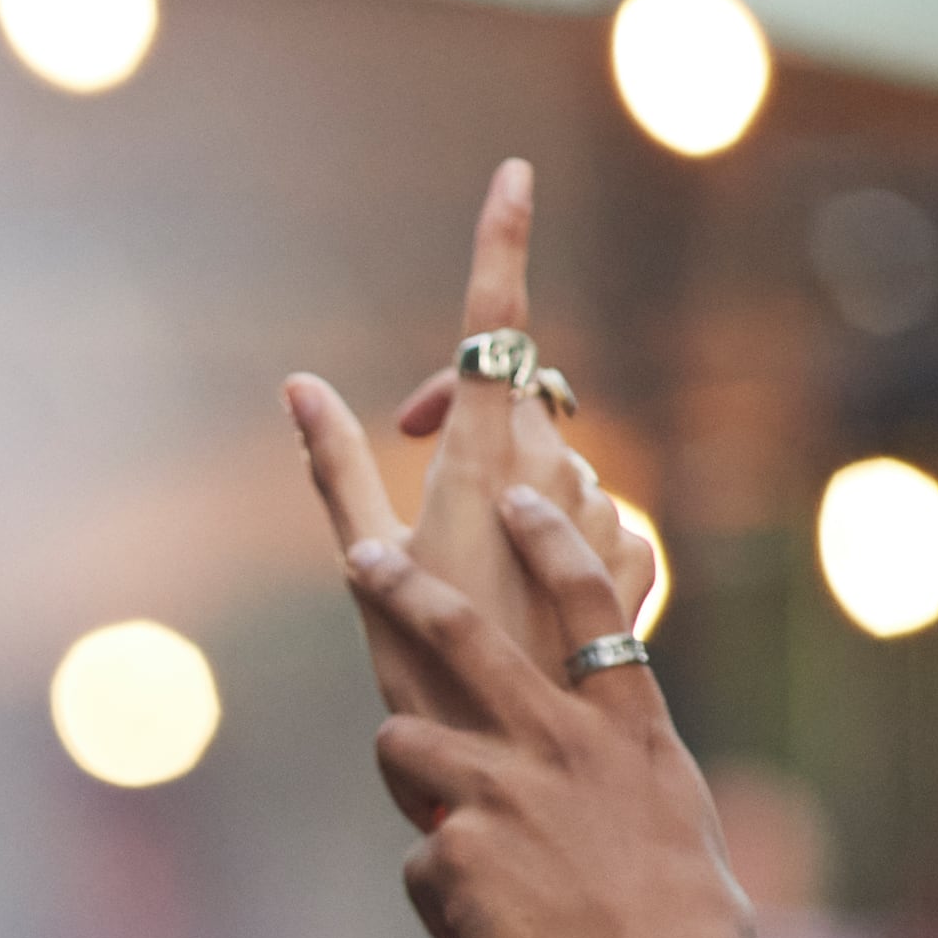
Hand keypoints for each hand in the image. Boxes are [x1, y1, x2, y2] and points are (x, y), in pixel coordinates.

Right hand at [286, 159, 661, 716]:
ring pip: (560, 465)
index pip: (495, 325)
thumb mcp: (363, 565)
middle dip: (471, 415)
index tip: (515, 177)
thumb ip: (336, 466)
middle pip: (520, 402)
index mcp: (483, 462)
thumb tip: (298, 384)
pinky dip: (565, 535)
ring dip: (519, 489)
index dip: (503, 243)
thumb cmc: (423, 667)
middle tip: (413, 453)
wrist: (521, 761)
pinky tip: (532, 589)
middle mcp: (555, 476)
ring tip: (475, 566)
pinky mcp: (638, 565)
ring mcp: (606, 518)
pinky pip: (600, 519)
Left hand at [345, 486, 756, 937]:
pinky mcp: (451, 845)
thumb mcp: (671, 822)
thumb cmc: (681, 921)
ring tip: (451, 831)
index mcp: (627, 729)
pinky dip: (442, 890)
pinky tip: (482, 923)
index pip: (591, 605)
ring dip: (410, 774)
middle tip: (364, 555)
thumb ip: (620, 776)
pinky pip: (421, 855)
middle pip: (463, 635)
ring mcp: (499, 787)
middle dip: (404, 587)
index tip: (518, 496)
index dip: (551, 542)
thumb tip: (595, 774)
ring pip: (403, 741)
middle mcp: (559, 741)